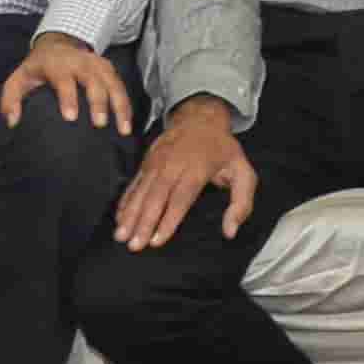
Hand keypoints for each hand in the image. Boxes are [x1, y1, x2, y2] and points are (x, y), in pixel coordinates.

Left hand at [1, 32, 132, 134]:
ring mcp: (97, 64)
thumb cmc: (38, 68)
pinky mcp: (109, 69)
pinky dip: (126, 105)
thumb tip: (12, 122)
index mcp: (56, 64)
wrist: (57, 45)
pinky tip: (128, 123)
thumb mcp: (18, 79)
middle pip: (93, 80)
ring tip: (123, 129)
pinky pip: (121, 86)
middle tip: (99, 124)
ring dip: (120, 105)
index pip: (64, 79)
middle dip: (98, 102)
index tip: (71, 117)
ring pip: (113, 83)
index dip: (68, 97)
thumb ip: (10, 100)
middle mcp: (80, 61)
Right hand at [112, 98, 257, 247]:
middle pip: (156, 198)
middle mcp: (173, 166)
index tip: (156, 241)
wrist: (200, 117)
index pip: (180, 199)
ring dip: (130, 215)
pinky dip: (125, 202)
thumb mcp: (243, 173)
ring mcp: (157, 163)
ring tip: (120, 236)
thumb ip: (241, 204)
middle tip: (133, 245)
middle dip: (143, 223)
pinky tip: (119, 218)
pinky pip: (134, 184)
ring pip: (141, 192)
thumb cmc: (222, 150)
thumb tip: (230, 231)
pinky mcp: (146, 163)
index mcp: (197, 170)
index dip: (167, 220)